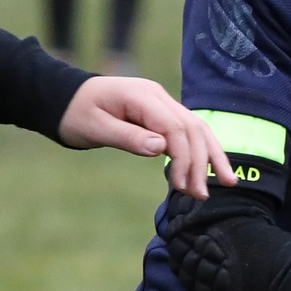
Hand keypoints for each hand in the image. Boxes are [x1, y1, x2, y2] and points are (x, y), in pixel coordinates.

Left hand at [58, 77, 235, 196]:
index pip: (176, 128)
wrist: (62, 97)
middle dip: (202, 162)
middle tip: (202, 194)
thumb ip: (128, 137)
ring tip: (228, 182)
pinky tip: (211, 169)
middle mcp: (158, 96)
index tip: (182, 186)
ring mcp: (162, 103)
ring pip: (198, 129)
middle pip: (193, 128)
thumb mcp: (94, 128)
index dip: (184, 158)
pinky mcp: (161, 113)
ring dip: (211, 156)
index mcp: (142, 96)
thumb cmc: (73, 113)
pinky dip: (201, 150)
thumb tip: (162, 149)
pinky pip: (188, 132)